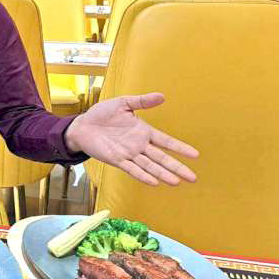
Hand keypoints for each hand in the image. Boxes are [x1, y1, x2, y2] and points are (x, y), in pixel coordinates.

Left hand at [64, 92, 197, 185]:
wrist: (82, 125)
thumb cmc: (102, 114)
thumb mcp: (123, 103)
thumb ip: (142, 101)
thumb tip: (162, 96)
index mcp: (143, 131)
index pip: (166, 141)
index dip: (180, 148)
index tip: (196, 155)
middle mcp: (139, 145)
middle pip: (162, 158)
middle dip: (177, 167)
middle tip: (193, 177)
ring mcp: (129, 154)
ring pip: (150, 166)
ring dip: (163, 174)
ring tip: (177, 182)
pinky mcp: (117, 160)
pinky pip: (132, 169)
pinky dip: (143, 175)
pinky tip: (154, 182)